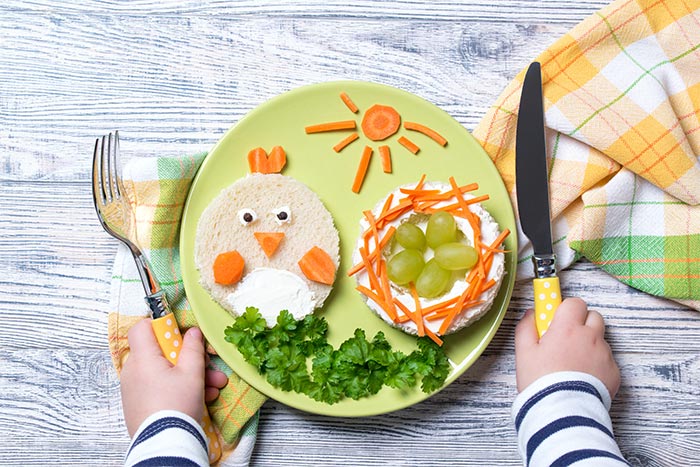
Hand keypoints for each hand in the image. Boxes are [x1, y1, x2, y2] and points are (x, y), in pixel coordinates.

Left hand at [120, 319, 228, 436]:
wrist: (165, 445)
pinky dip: (178, 388)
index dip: (160, 324)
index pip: (141, 328)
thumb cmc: (177, 405)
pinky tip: (203, 397)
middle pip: (160, 353)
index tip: (178, 332)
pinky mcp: (139, 405)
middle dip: (188, 357)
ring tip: (214, 386)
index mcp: (142, 359)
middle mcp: (133, 372)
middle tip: (208, 364)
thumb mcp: (192, 373)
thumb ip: (193, 348)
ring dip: (190, 375)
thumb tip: (192, 332)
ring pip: (164, 372)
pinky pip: (160, 388)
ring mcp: (135, 389)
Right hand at [515, 297, 619, 397]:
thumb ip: (526, 327)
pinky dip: (597, 365)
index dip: (566, 309)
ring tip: (573, 364)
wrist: (563, 411)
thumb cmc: (542, 381)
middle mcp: (591, 337)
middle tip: (566, 339)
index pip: (575, 303)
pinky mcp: (614, 373)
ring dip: (589, 345)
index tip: (557, 317)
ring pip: (600, 340)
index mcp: (568, 328)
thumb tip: (531, 314)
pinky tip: (583, 378)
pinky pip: (607, 361)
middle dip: (582, 323)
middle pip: (593, 317)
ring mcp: (605, 355)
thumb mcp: (524, 352)